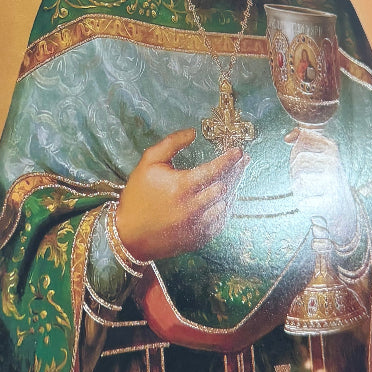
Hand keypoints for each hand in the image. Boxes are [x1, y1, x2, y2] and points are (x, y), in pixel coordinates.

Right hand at [115, 128, 248, 262]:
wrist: (128, 235)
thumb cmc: (136, 196)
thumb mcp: (148, 163)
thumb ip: (171, 144)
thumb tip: (193, 133)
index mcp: (182, 186)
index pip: (215, 169)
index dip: (230, 159)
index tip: (240, 151)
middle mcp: (193, 207)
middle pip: (225, 186)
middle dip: (235, 172)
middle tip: (243, 162)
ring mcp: (197, 225)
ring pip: (225, 206)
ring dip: (231, 191)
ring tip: (234, 179)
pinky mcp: (197, 239)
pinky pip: (219, 223)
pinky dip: (223, 211)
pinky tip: (224, 201)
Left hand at [285, 128, 356, 244]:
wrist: (343, 209)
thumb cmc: (322, 178)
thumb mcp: (315, 155)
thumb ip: (301, 140)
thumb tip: (287, 138)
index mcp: (330, 147)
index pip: (302, 139)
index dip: (297, 152)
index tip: (308, 163)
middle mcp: (334, 162)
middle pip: (298, 161)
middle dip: (296, 173)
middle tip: (308, 181)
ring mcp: (334, 183)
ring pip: (299, 183)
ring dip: (299, 191)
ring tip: (311, 192)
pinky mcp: (331, 204)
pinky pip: (303, 203)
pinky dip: (305, 206)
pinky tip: (316, 205)